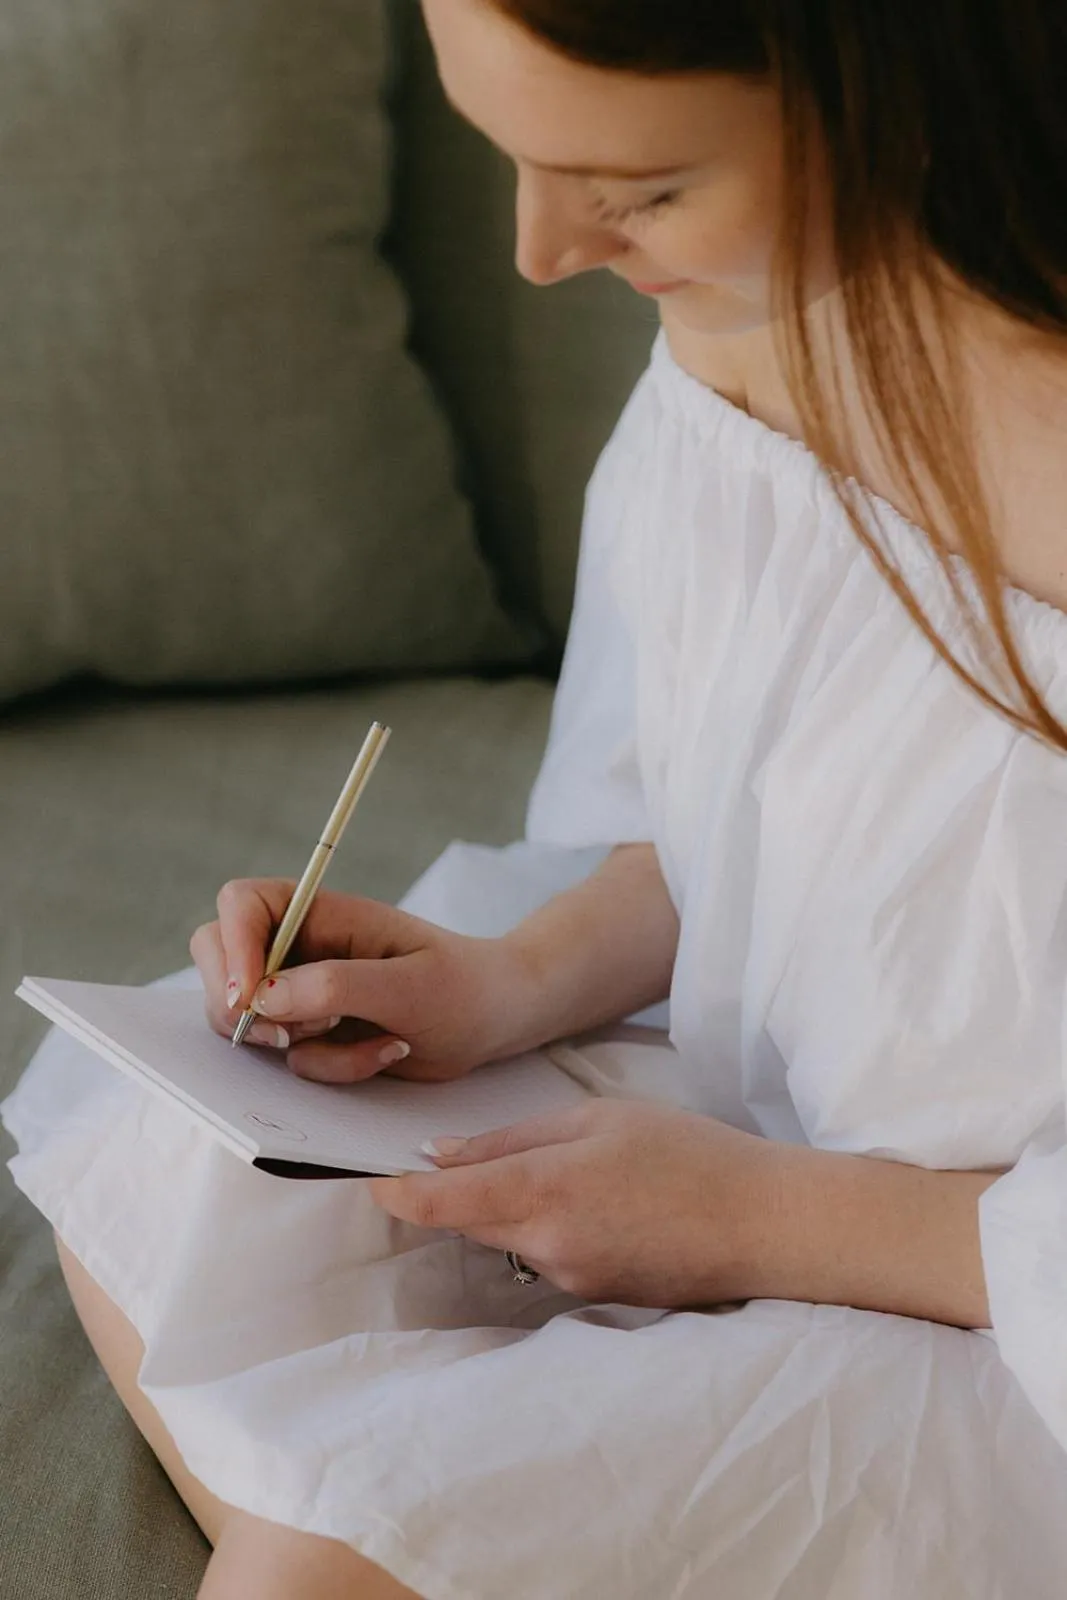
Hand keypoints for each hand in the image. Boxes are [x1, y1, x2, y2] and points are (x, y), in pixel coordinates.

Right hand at [190, 880, 539, 1084]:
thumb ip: (337, 986)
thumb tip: (263, 997)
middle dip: (239, 1005)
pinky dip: (333, 1069)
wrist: (494, 1020)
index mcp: (319, 912)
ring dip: (304, 1046)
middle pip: (218, 959)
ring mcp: (300, 992)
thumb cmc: (462, 985)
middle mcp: (299, 948)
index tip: (248, 996)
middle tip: (284, 1036)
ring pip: (248, 1021)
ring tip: (374, 1041)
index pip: (243, 905)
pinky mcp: (312, 1035)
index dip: (232, 947)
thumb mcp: (409, 986)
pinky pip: (290, 1061)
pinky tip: (383, 1053)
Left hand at [367, 1099, 782, 1307]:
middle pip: (468, 1220)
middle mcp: (545, 1246)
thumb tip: (441, 1155)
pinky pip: (546, 1255)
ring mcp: (569, 1279)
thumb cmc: (688, 1153)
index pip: (441, 1203)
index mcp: (543, 1191)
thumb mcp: (597, 1119)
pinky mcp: (593, 1295)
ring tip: (572, 1168)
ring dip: (510, 1207)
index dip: (396, 1194)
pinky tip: (600, 1202)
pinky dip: (549, 1227)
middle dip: (454, 1193)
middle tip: (458, 1151)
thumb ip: (513, 1138)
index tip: (368, 1181)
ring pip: (508, 1237)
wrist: (763, 1223)